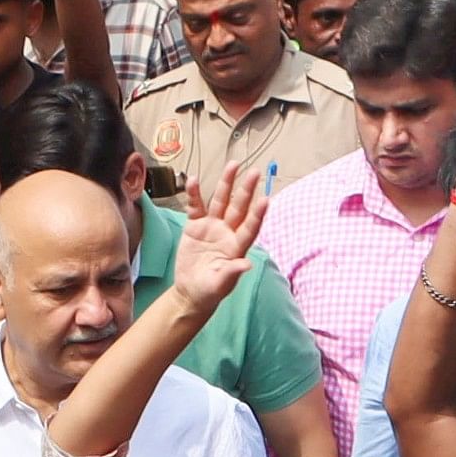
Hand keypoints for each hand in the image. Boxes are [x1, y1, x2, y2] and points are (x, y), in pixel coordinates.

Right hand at [171, 165, 270, 310]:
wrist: (190, 292)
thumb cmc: (209, 291)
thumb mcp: (219, 285)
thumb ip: (232, 273)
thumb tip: (247, 265)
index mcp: (236, 247)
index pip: (250, 228)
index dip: (257, 215)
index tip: (265, 200)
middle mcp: (227, 233)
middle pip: (238, 208)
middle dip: (246, 190)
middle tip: (255, 172)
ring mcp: (212, 227)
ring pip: (220, 201)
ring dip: (226, 184)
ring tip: (233, 165)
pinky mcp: (195, 226)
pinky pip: (196, 206)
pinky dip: (194, 194)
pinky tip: (194, 180)